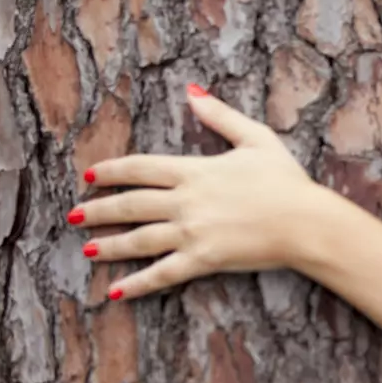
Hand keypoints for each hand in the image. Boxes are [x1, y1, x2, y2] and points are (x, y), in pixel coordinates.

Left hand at [71, 84, 326, 300]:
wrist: (306, 222)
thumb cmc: (287, 180)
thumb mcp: (256, 139)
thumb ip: (220, 115)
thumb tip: (192, 91)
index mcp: (195, 170)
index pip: (141, 168)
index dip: (113, 171)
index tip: (92, 176)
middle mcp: (186, 201)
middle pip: (130, 204)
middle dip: (99, 210)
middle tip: (75, 216)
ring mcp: (191, 232)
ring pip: (138, 239)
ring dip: (109, 245)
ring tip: (87, 249)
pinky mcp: (202, 260)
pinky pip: (161, 274)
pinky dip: (136, 284)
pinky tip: (114, 291)